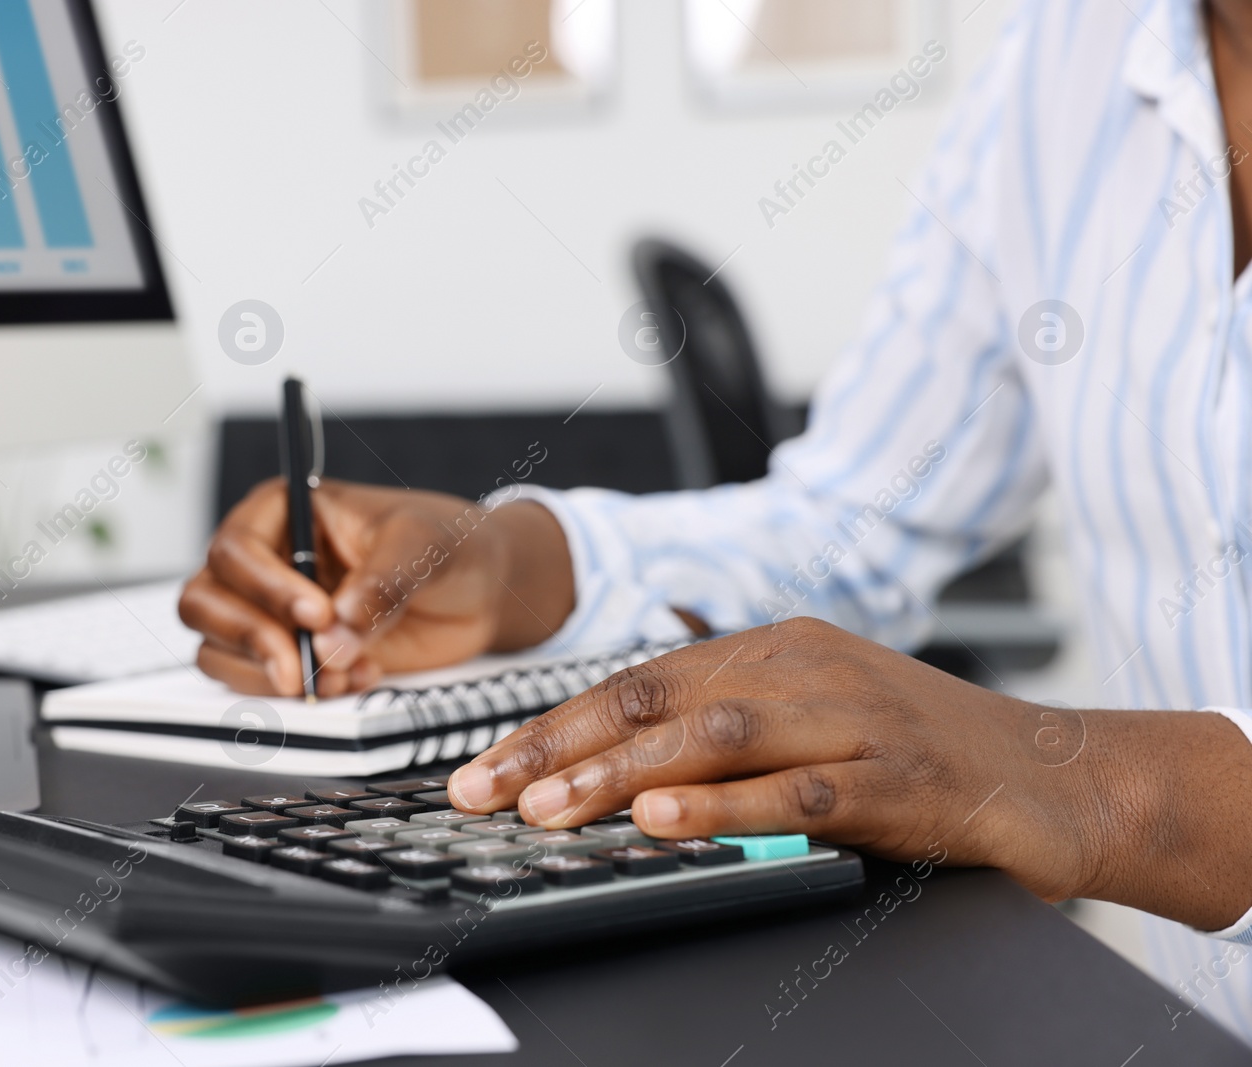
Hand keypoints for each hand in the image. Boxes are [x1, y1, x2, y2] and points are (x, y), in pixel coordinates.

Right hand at [178, 478, 573, 697]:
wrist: (478, 590)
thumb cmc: (448, 545)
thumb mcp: (422, 547)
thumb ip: (381, 584)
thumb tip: (335, 634)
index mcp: (285, 511)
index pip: (236, 549)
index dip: (267, 588)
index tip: (316, 616)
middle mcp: (265, 559)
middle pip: (205, 601)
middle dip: (253, 641)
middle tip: (305, 668)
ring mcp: (270, 610)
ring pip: (217, 647)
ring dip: (270, 673)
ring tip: (338, 676)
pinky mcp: (289, 653)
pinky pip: (254, 681)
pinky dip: (294, 692)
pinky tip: (349, 679)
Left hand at [447, 616, 1251, 927]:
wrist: (1054, 771)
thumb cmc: (916, 750)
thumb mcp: (808, 719)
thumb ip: (723, 731)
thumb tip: (614, 772)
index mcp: (773, 648)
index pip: (638, 681)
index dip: (553, 723)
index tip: (485, 767)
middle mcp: (803, 667)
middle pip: (655, 702)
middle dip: (557, 746)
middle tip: (483, 789)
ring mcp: (851, 717)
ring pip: (712, 736)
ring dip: (617, 774)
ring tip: (546, 806)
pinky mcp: (898, 778)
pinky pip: (799, 790)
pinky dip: (725, 805)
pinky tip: (663, 819)